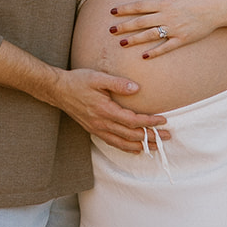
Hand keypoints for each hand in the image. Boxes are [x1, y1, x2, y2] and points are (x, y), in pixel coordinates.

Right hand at [52, 67, 170, 152]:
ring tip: (157, 146)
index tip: (163, 120)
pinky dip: (127, 148)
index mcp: (105, 110)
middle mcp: (102, 123)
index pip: (132, 120)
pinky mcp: (94, 130)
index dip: (149, 122)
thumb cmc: (78, 81)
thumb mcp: (98, 77)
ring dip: (142, 146)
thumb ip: (118, 83)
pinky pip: (113, 143)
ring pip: (123, 143)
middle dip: (151, 137)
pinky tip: (136, 149)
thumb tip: (136, 88)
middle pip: (131, 135)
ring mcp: (98, 129)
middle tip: (168, 137)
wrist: (58, 90)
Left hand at [108, 0, 226, 56]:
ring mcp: (174, 29)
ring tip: (122, 44)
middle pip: (141, 22)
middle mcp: (167, 17)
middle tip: (110, 31)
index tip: (112, 12)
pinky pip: (166, 47)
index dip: (125, 9)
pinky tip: (144, 56)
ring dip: (135, 40)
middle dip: (124, 26)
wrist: (216, 8)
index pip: (140, 6)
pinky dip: (155, 52)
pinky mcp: (182, 39)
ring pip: (150, 35)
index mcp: (164, 3)